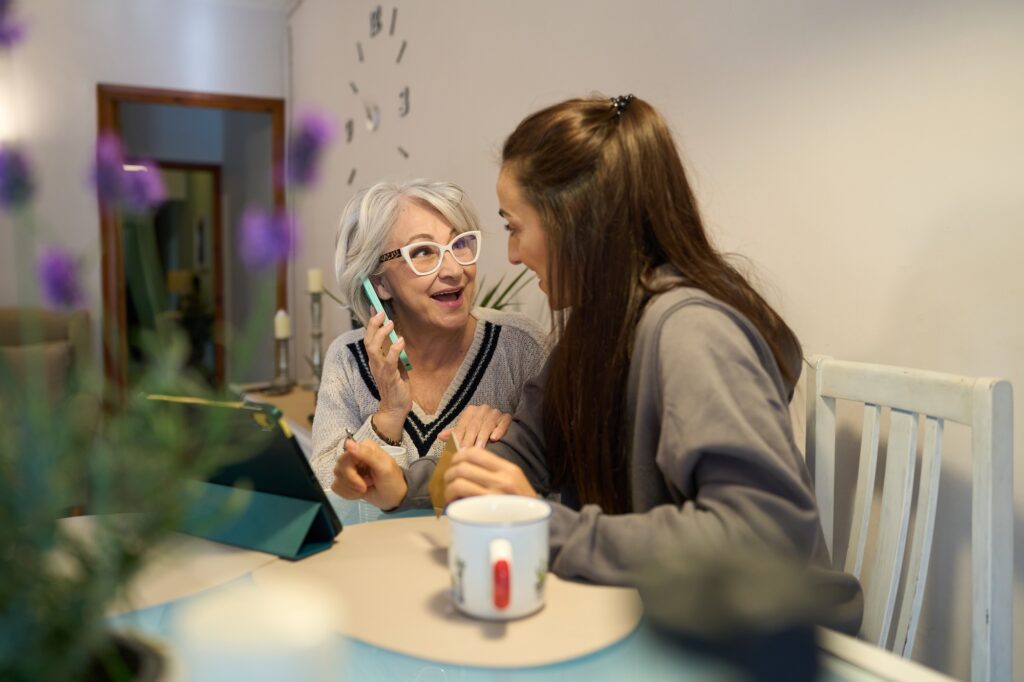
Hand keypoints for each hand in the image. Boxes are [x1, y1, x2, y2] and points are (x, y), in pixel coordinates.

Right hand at [331, 437, 407, 509]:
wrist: (394, 497)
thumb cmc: (392, 480)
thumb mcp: (384, 467)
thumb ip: (367, 454)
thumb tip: (348, 442)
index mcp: (363, 448)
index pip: (345, 458)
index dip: (351, 475)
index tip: (363, 485)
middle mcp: (353, 455)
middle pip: (339, 469)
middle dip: (352, 483)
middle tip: (366, 487)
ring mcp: (348, 468)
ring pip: (337, 479)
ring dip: (351, 489)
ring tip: (365, 488)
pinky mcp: (345, 480)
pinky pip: (336, 487)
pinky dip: (348, 494)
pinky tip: (358, 493)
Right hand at [364, 311, 411, 435]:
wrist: (395, 408)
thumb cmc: (396, 386)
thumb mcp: (395, 366)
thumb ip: (394, 353)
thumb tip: (398, 337)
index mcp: (374, 360)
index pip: (369, 338)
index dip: (371, 324)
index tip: (375, 309)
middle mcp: (374, 364)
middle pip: (368, 340)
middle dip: (373, 325)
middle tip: (382, 313)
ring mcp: (380, 370)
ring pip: (374, 348)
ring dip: (382, 334)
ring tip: (391, 323)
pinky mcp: (389, 377)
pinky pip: (389, 361)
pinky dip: (394, 350)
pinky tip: (401, 341)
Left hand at [439, 404, 512, 448]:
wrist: (498, 424)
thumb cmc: (478, 430)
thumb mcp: (466, 430)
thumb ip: (455, 434)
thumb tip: (440, 436)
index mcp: (470, 411)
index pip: (463, 425)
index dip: (458, 438)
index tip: (456, 450)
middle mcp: (482, 409)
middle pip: (474, 425)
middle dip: (469, 439)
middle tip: (465, 452)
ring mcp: (495, 412)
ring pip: (487, 424)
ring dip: (482, 437)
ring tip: (478, 448)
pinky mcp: (506, 417)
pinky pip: (503, 423)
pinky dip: (499, 430)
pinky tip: (495, 438)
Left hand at [443, 447, 536, 501]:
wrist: (535, 524)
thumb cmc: (522, 504)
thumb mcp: (515, 480)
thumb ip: (494, 471)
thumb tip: (465, 464)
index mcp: (508, 469)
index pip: (475, 452)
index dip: (458, 456)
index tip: (455, 463)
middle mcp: (501, 480)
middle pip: (463, 466)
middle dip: (449, 473)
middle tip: (449, 480)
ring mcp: (494, 495)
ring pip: (459, 481)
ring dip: (448, 487)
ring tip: (451, 493)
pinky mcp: (486, 510)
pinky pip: (461, 497)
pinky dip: (453, 498)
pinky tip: (455, 502)